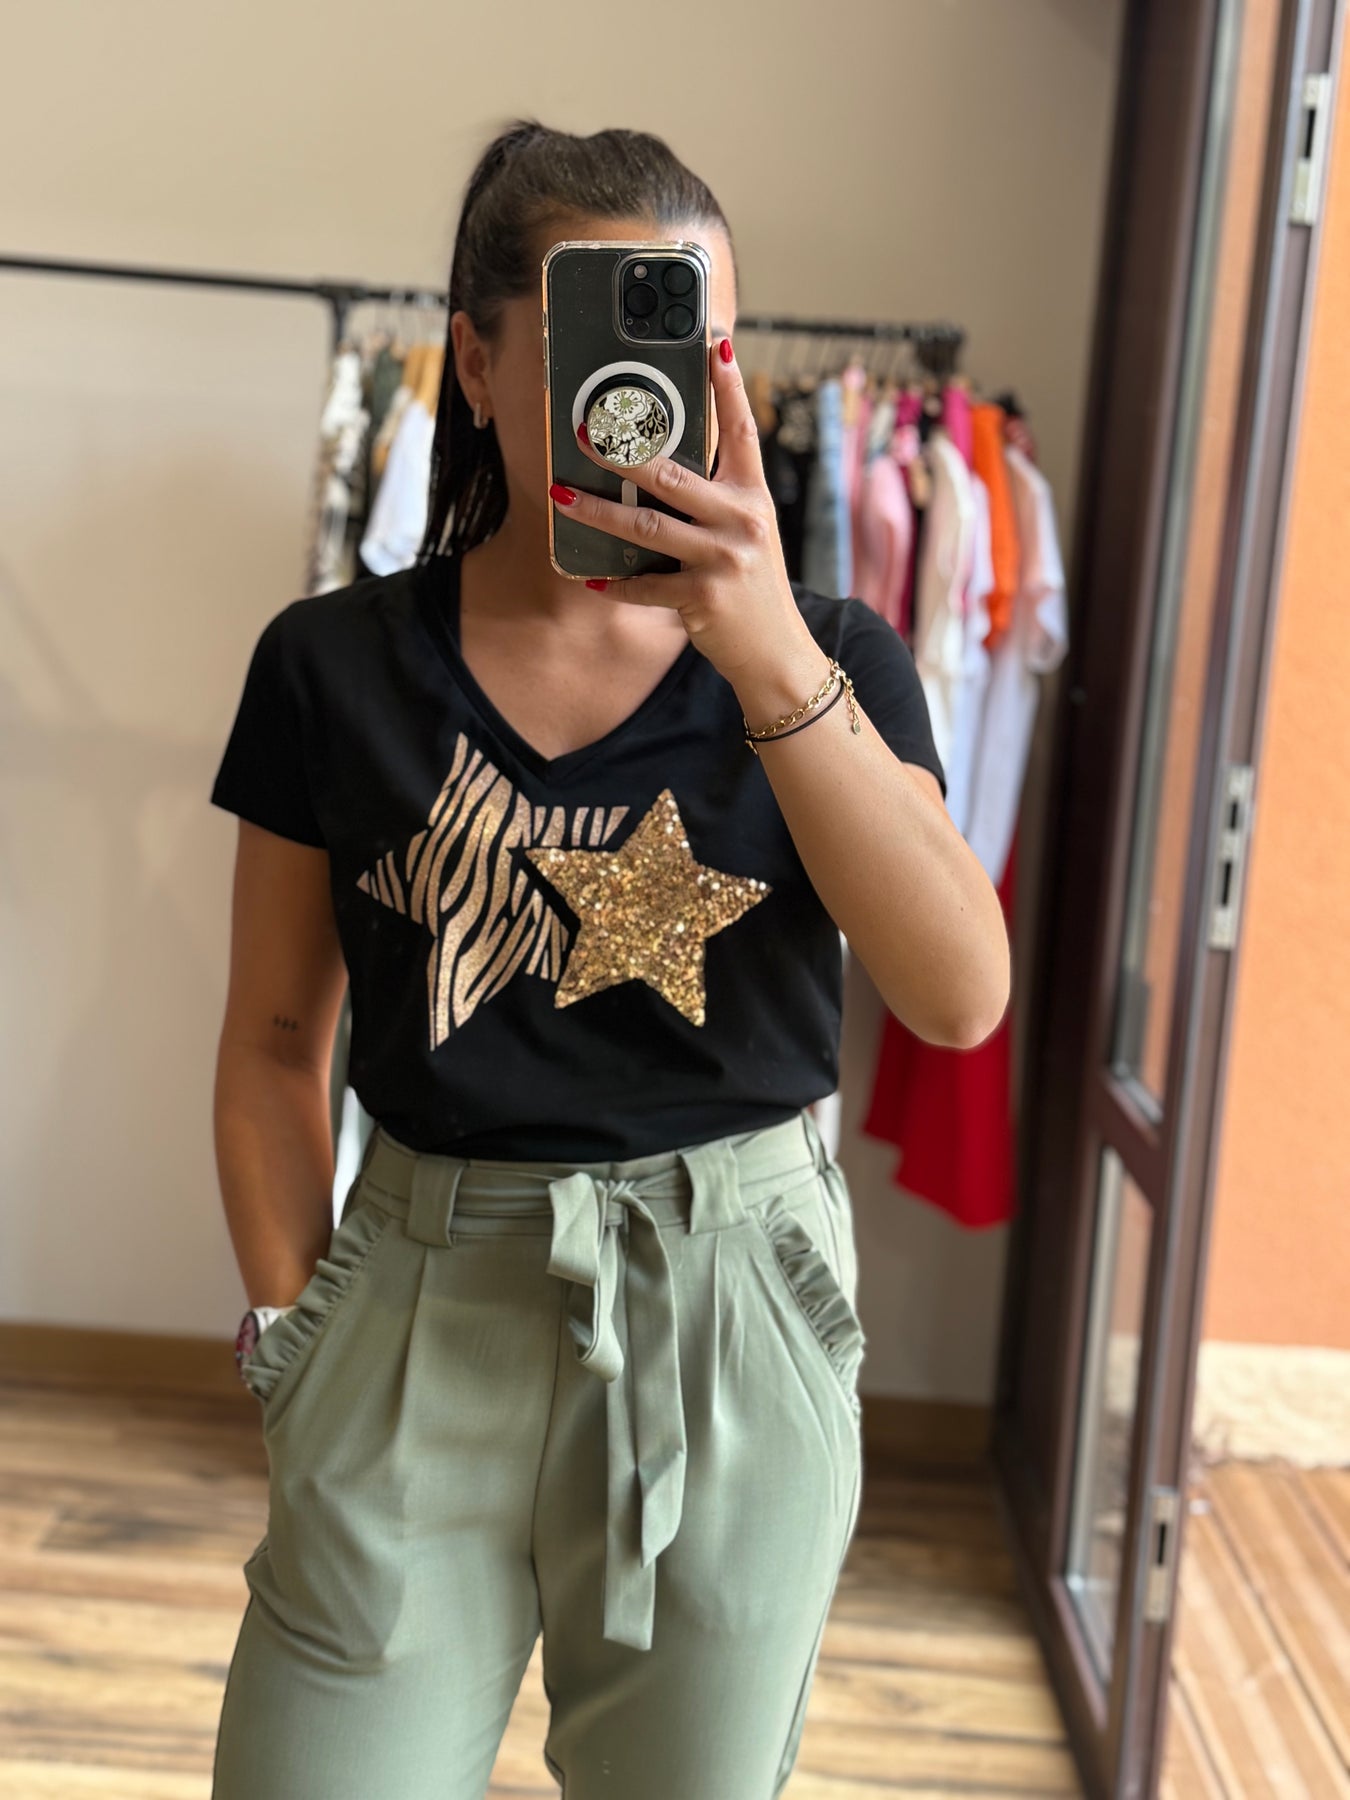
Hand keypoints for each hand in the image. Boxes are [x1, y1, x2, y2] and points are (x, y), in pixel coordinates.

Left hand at [551, 338, 822, 688]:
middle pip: (675, 476)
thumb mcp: (747, 533)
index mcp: (754, 496)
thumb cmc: (752, 587)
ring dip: (598, 512)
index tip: (715, 344)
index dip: (729, 386)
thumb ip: (715, 499)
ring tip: (561, 495)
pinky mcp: (704, 598)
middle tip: (583, 432)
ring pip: (648, 527)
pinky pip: (647, 585)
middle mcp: (744, 520)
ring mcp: (724, 559)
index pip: (742, 431)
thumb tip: (659, 466)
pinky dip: (615, 582)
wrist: (776, 651)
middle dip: (623, 452)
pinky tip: (589, 575)